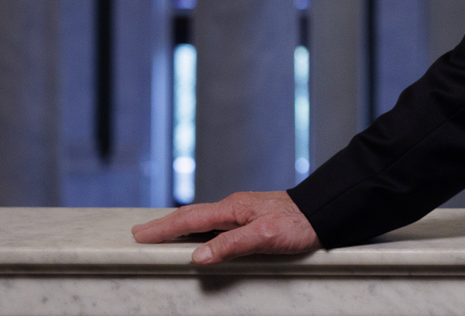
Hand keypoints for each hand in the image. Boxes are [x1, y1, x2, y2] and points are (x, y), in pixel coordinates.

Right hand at [131, 189, 319, 265]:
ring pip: (202, 220)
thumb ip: (231, 245)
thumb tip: (197, 256)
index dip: (163, 228)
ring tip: (159, 234)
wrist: (324, 212)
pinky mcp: (250, 220)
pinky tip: (196, 238)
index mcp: (233, 208)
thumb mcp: (266, 237)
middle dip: (164, 225)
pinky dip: (197, 230)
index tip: (139, 234)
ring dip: (179, 227)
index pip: (190, 219)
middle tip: (139, 233)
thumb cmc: (299, 223)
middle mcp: (234, 208)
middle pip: (191, 217)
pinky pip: (215, 225)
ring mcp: (241, 213)